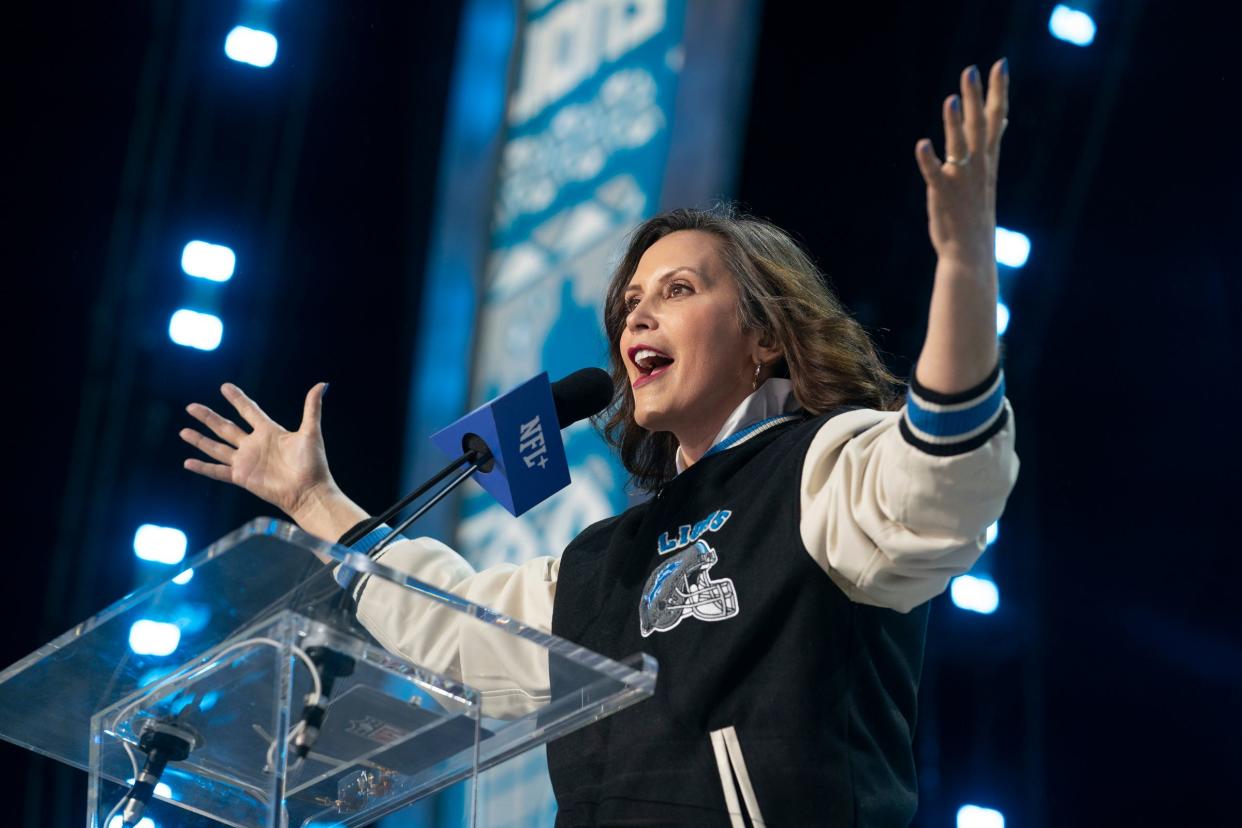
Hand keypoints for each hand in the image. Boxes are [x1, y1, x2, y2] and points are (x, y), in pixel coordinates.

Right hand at [181, 382, 335, 518]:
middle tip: (191, 406)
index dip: (237, 399)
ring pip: (217, 447)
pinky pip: (218, 471)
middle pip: (226, 427)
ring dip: (200, 440)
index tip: (225, 386)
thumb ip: (312, 408)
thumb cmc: (313, 464)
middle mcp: (254, 445)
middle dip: (208, 417)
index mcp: (269, 432)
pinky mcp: (242, 477)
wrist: (309, 491)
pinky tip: (188, 462)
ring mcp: (247, 461)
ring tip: (183, 431)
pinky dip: (203, 467)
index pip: (249, 410)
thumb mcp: (311, 432)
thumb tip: (322, 383)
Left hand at [914, 59, 1009, 269]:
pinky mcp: (943, 195)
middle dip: (976, 97)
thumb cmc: (975, 213)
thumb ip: (990, 144)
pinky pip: (935, 174)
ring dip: (954, 123)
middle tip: (971, 69)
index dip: (998, 91)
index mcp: (987, 160)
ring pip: (959, 146)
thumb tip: (1000, 120)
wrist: (971, 254)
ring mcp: (961, 180)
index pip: (995, 118)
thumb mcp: (986, 174)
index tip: (1000, 64)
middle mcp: (978, 167)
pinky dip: (928, 159)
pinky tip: (921, 144)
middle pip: (978, 125)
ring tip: (950, 99)